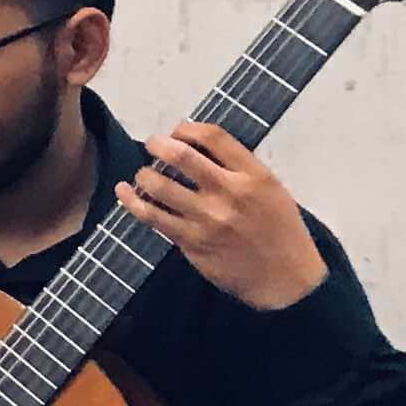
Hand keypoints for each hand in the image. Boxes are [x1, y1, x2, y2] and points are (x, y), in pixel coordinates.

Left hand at [112, 121, 325, 311]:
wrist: (282, 276)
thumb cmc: (279, 229)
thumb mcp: (272, 190)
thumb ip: (241, 170)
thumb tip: (202, 150)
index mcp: (253, 176)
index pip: (214, 138)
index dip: (188, 129)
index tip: (177, 130)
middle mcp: (228, 193)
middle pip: (182, 156)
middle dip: (159, 144)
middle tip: (152, 143)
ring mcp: (206, 218)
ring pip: (159, 186)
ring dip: (143, 174)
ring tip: (142, 174)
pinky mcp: (189, 241)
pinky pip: (152, 217)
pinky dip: (132, 202)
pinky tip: (123, 192)